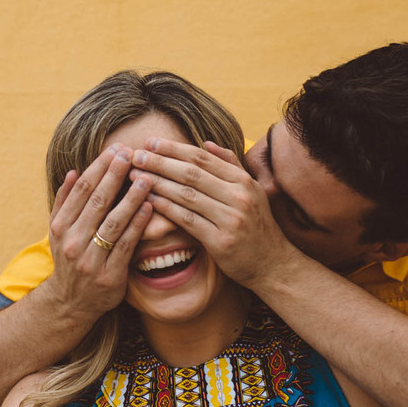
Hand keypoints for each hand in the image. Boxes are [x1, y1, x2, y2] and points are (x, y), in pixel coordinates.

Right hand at [45, 145, 153, 321]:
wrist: (69, 302)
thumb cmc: (69, 259)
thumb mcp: (59, 230)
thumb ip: (65, 201)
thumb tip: (74, 171)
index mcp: (60, 227)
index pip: (81, 190)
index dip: (99, 168)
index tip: (116, 150)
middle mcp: (72, 242)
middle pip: (97, 202)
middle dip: (115, 175)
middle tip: (131, 153)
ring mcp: (90, 260)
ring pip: (113, 222)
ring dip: (130, 198)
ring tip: (146, 177)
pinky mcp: (109, 276)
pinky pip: (126, 245)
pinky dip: (137, 225)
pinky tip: (149, 207)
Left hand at [131, 139, 296, 287]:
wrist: (272, 264)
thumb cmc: (257, 225)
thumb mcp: (252, 191)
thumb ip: (230, 165)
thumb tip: (207, 142)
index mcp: (244, 181)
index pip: (203, 158)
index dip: (174, 149)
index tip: (151, 142)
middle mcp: (239, 197)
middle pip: (191, 174)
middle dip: (160, 162)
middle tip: (136, 155)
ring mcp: (231, 219)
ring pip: (186, 195)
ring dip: (158, 183)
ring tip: (135, 176)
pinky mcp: (221, 241)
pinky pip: (187, 220)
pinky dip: (166, 208)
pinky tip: (149, 200)